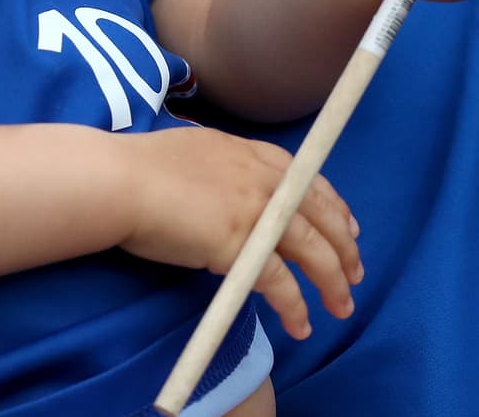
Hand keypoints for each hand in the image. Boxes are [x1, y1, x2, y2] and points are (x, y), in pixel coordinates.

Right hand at [116, 126, 361, 337]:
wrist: (123, 181)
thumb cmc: (146, 167)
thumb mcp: (199, 153)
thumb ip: (225, 170)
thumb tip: (228, 188)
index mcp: (252, 152)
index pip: (308, 178)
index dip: (333, 205)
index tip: (349, 226)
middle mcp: (263, 178)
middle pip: (321, 214)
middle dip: (345, 246)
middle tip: (356, 274)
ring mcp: (256, 210)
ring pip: (313, 249)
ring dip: (332, 281)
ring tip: (342, 307)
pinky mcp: (242, 245)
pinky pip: (281, 282)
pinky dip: (295, 306)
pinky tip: (301, 324)